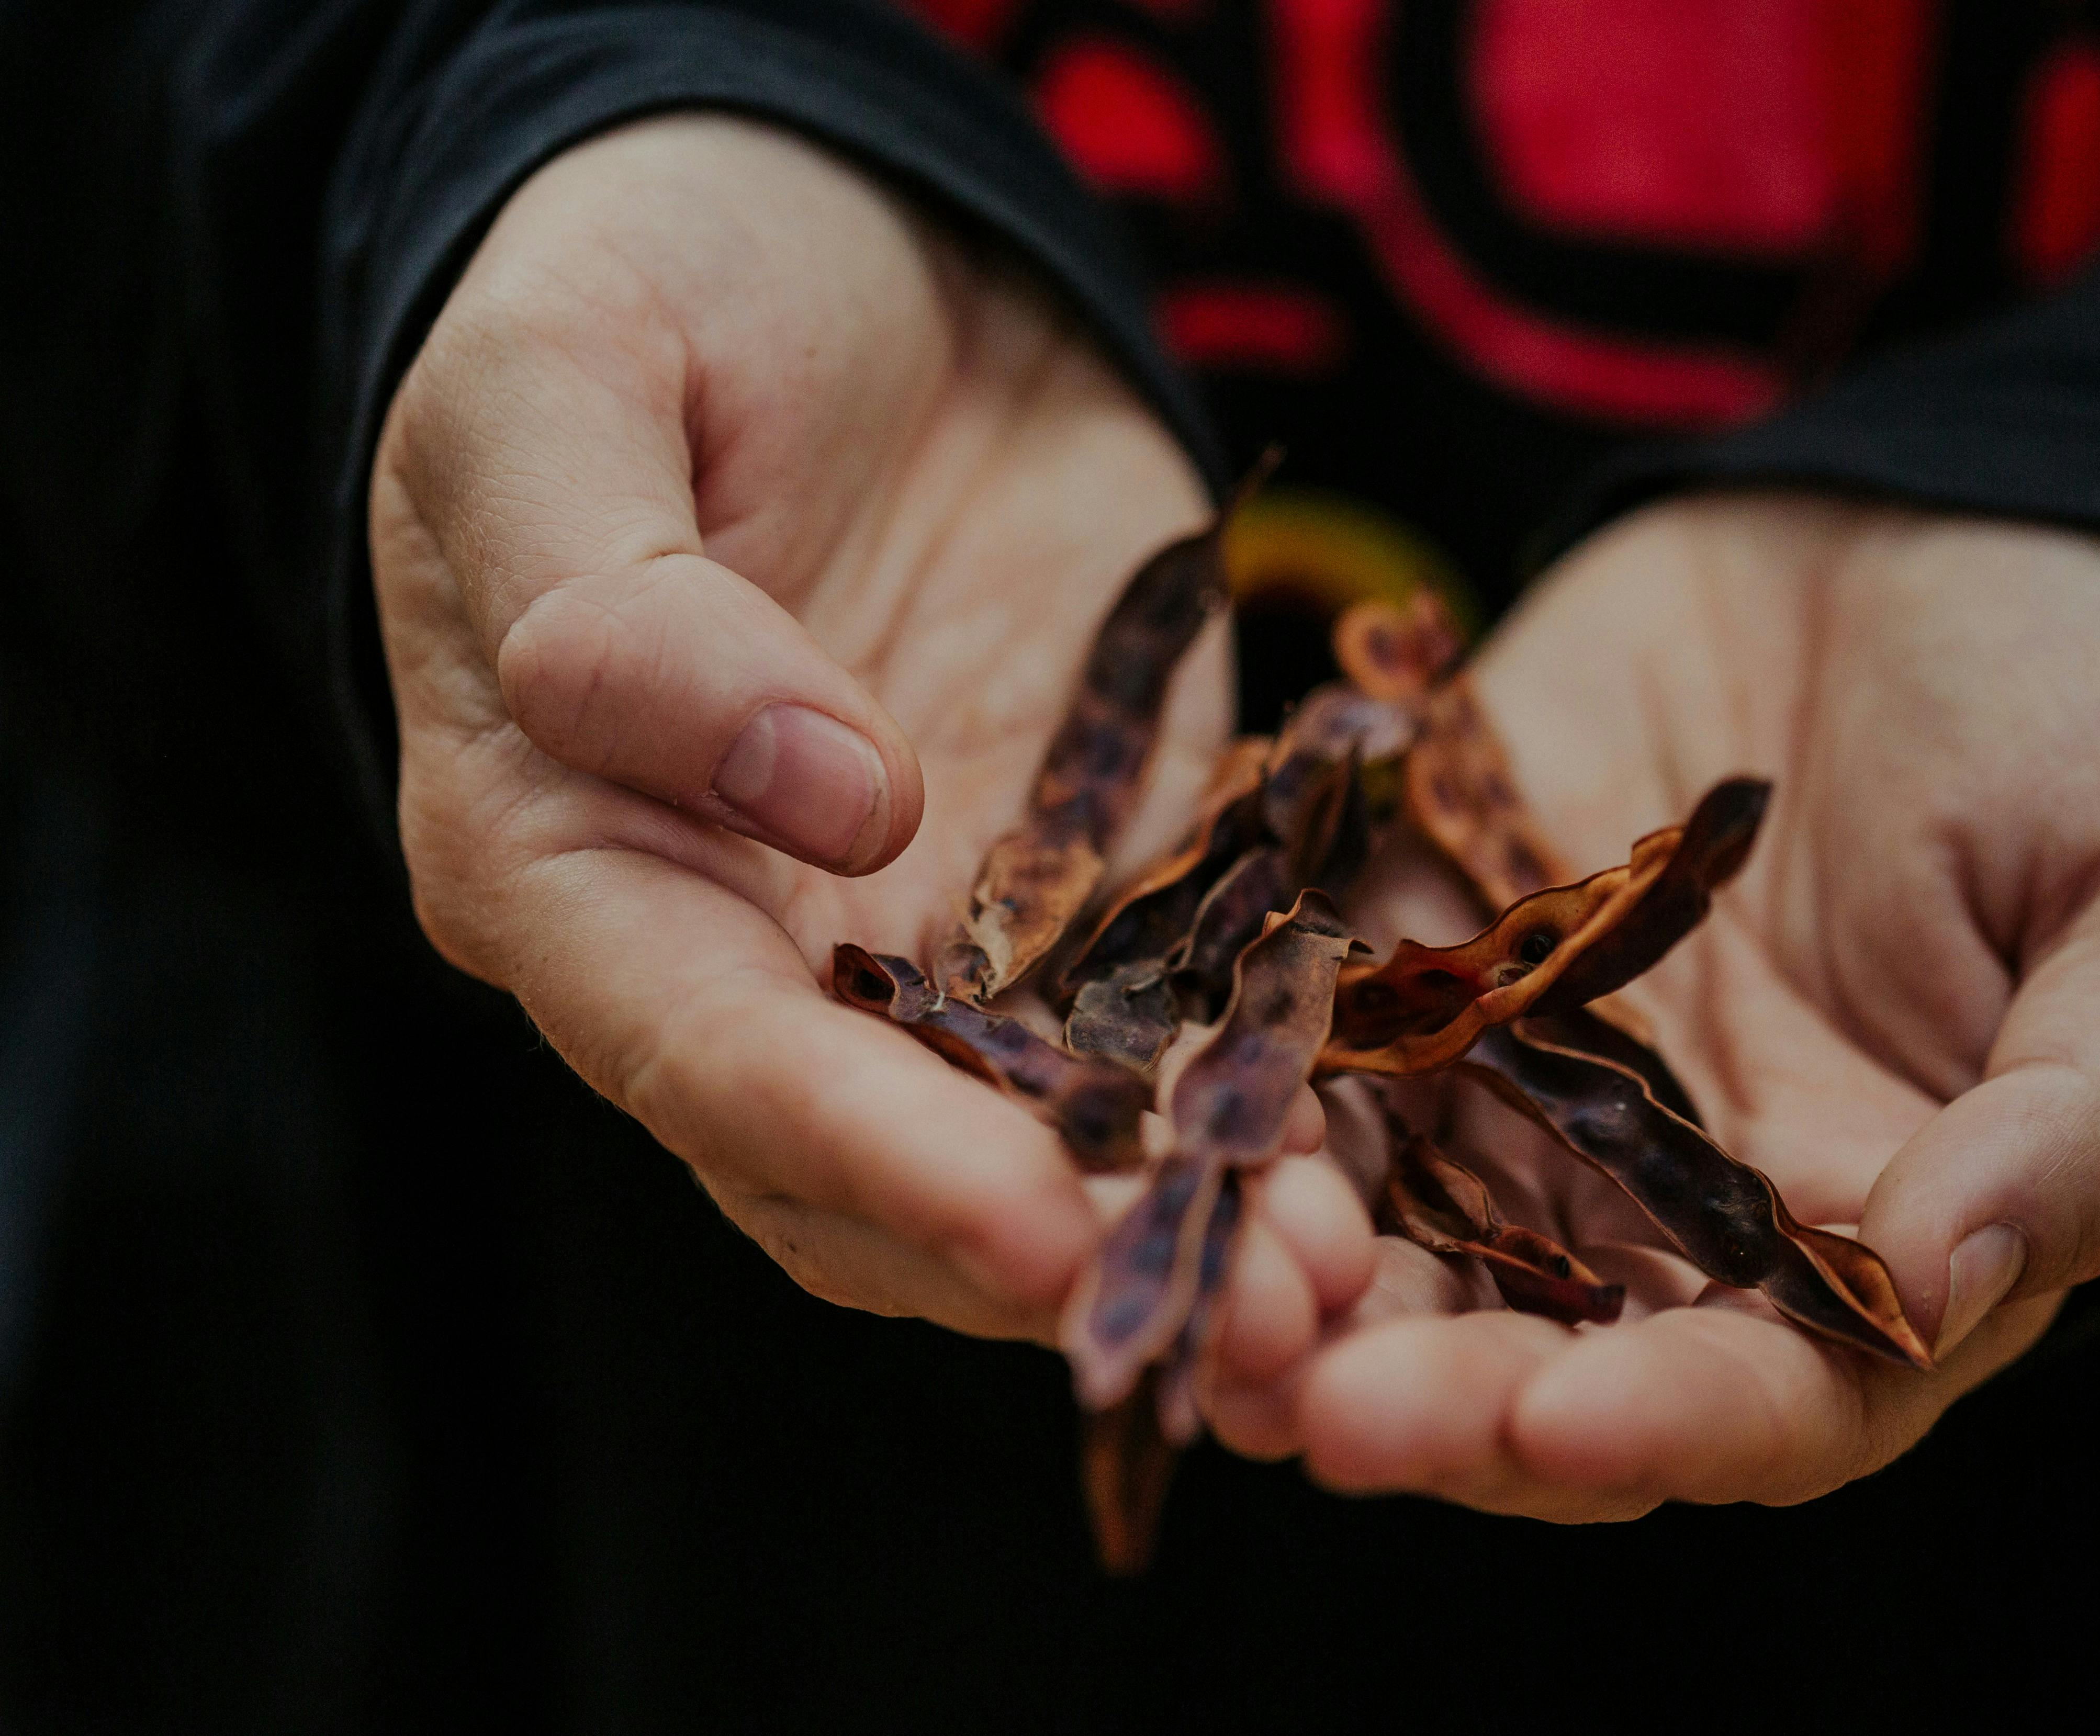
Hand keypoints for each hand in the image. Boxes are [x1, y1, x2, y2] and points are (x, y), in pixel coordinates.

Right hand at [371, 115, 1367, 1348]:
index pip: (707, 1055)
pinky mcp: (1092, 878)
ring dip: (1187, 1224)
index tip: (1036, 1234)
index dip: (868, 1158)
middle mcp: (748, 946)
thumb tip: (827, 805)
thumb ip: (619, 604)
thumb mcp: (567, 388)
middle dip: (1060, 1255)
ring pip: (1041, 1140)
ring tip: (1351, 1288)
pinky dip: (1264, 1103)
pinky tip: (1391, 1164)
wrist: (854, 259)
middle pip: (881, 1166)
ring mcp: (934, 930)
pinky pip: (1173, 1020)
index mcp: (569, 860)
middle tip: (1256, 1326)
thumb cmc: (657, 287)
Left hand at [1214, 494, 2099, 1518]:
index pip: (1764, 1390)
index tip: (1551, 1433)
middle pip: (1532, 1343)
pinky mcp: (1434, 929)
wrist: (1972, 530)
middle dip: (1416, 1384)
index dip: (1661, 1425)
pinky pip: (1313, 1015)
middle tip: (1294, 1399)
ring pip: (1387, 1211)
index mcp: (1874, 1233)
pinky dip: (1228, 1062)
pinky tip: (1142, 1087)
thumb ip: (2094, 1112)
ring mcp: (1537, 1065)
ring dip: (1283, 1261)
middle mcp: (1678, 1191)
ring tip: (1188, 1278)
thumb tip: (1962, 1273)